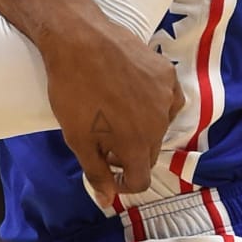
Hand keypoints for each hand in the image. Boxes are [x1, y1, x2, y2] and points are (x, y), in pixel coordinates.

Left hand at [40, 8, 180, 199]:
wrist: (79, 40)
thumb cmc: (73, 92)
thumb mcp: (77, 140)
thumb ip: (96, 173)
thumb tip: (107, 200)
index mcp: (137, 146)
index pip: (141, 180)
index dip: (124, 183)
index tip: (110, 172)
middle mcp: (159, 125)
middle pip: (149, 153)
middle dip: (129, 154)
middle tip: (105, 141)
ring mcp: (166, 97)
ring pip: (160, 127)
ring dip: (142, 129)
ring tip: (117, 115)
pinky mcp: (167, 73)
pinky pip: (168, 99)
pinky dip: (154, 105)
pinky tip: (135, 96)